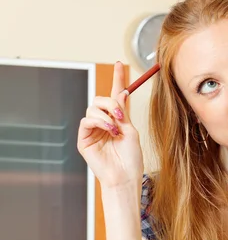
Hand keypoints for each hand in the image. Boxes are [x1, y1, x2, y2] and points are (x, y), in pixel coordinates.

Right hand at [77, 62, 143, 188]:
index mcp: (118, 121)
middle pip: (101, 99)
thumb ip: (124, 113)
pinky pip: (87, 120)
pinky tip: (109, 130)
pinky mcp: (84, 138)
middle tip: (121, 114)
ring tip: (115, 127)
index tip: (119, 64)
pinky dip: (99, 121)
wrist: (124, 176)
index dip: (118, 80)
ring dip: (106, 113)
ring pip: (93, 107)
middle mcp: (104, 123)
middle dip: (111, 102)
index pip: (116, 96)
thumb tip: (121, 93)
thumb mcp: (131, 131)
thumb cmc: (131, 158)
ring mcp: (93, 130)